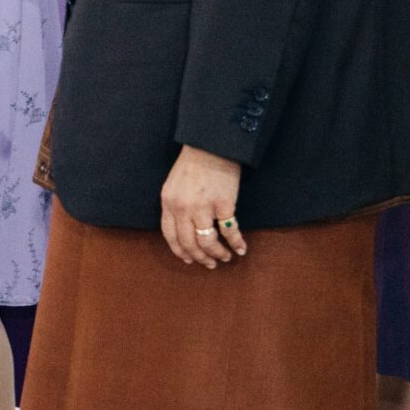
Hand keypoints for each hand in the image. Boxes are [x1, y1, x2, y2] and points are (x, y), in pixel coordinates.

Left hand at [160, 146, 246, 268]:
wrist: (211, 145)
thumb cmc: (193, 163)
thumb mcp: (174, 184)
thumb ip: (175, 205)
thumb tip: (183, 228)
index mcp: (168, 202)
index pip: (170, 235)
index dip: (180, 251)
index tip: (189, 260)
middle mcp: (182, 208)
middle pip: (188, 243)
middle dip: (199, 257)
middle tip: (209, 264)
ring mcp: (202, 207)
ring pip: (207, 242)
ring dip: (217, 253)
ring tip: (225, 257)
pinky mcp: (223, 204)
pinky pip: (229, 231)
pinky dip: (236, 243)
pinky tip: (240, 248)